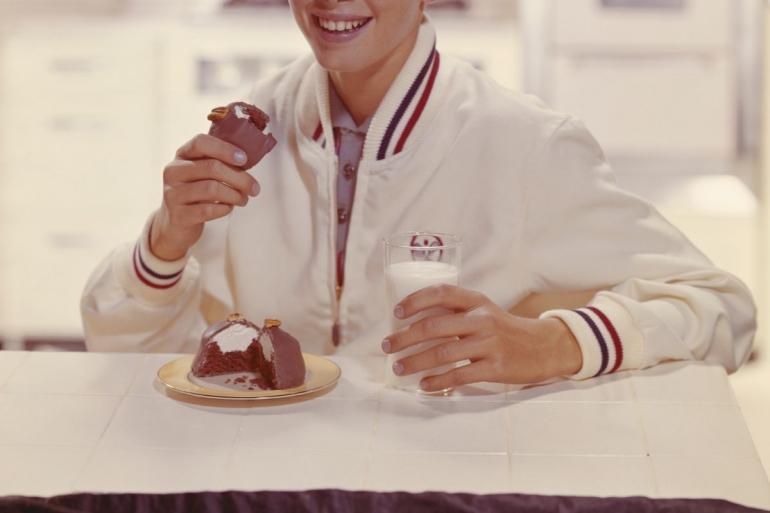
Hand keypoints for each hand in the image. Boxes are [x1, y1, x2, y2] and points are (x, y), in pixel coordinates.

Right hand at [151, 134, 260, 260]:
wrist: (175, 223)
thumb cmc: (196, 194)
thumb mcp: (202, 173)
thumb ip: (218, 162)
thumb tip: (247, 160)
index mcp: (182, 155)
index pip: (200, 142)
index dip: (224, 149)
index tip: (244, 159)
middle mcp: (173, 171)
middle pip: (212, 167)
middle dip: (240, 178)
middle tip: (254, 188)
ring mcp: (173, 193)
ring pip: (212, 189)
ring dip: (235, 195)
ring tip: (243, 199)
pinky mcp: (178, 215)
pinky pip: (207, 210)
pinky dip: (224, 209)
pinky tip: (228, 208)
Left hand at [381, 285, 582, 391]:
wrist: (542, 348)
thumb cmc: (503, 330)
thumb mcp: (483, 311)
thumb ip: (455, 312)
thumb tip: (412, 323)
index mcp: (476, 301)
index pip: (442, 292)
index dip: (416, 300)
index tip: (396, 313)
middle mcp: (482, 319)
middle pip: (435, 326)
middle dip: (405, 337)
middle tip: (387, 346)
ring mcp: (490, 343)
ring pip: (443, 353)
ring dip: (415, 361)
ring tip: (398, 368)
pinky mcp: (495, 367)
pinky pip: (460, 375)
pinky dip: (438, 381)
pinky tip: (423, 385)